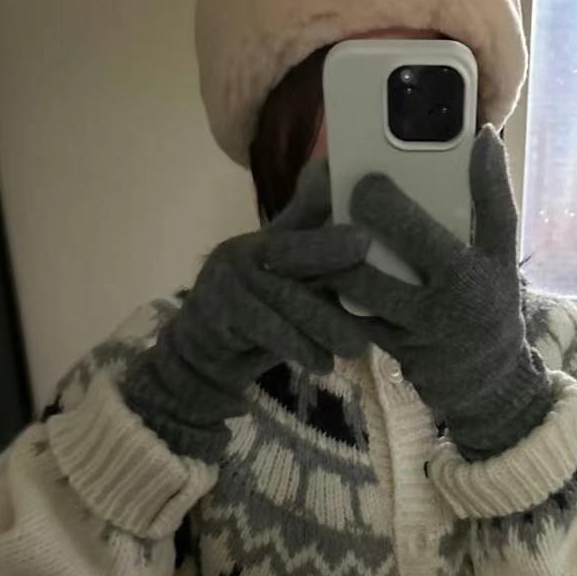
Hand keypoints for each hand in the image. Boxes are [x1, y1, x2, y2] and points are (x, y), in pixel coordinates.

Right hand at [122, 161, 370, 462]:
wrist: (201, 357)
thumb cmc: (258, 321)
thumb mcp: (289, 288)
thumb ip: (319, 263)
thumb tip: (365, 240)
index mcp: (264, 239)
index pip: (302, 217)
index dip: (329, 211)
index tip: (366, 223)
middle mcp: (243, 251)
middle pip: (294, 252)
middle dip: (334, 258)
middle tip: (375, 282)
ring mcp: (226, 280)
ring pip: (286, 299)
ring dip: (325, 325)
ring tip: (356, 347)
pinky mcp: (218, 313)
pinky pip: (268, 330)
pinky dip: (299, 348)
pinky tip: (324, 364)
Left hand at [330, 128, 554, 460]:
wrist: (490, 380)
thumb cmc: (494, 301)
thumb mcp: (503, 252)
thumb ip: (492, 196)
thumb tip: (484, 135)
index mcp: (461, 274)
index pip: (414, 232)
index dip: (379, 204)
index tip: (362, 180)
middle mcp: (432, 308)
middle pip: (366, 269)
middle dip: (335, 237)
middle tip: (320, 209)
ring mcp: (407, 335)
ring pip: (351, 297)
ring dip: (323, 266)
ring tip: (303, 238)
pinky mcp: (389, 353)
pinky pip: (353, 320)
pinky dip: (331, 294)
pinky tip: (312, 270)